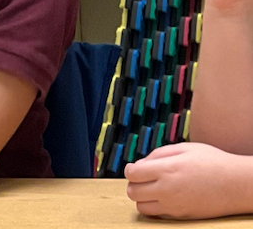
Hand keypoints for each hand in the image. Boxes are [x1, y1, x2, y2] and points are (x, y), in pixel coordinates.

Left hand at [125, 142, 252, 218]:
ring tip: (152, 189)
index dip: (130, 169)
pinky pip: (158, 216)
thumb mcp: (183, 148)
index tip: (135, 168)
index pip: (132, 174)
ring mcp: (175, 206)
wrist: (236, 184)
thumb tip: (140, 164)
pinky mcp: (182, 217)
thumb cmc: (211, 161)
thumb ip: (158, 154)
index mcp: (166, 169)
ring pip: (142, 208)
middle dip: (133, 184)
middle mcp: (168, 190)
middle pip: (133, 192)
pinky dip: (155, 208)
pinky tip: (164, 198)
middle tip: (142, 178)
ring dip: (142, 198)